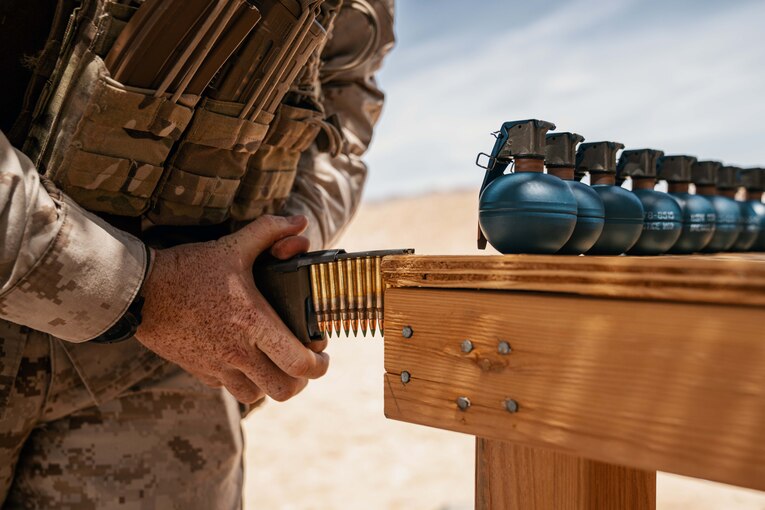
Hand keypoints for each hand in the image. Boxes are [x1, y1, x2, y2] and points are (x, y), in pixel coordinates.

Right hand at [135, 215, 328, 402]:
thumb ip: (269, 231)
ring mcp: (217, 365)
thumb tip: (300, 220)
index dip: (318, 366)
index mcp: (253, 322)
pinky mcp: (199, 370)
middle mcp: (238, 350)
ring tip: (275, 367)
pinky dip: (244, 383)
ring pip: (256, 396)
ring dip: (270, 385)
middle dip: (299, 381)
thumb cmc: (189, 269)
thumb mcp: (233, 246)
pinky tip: (245, 363)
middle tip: (301, 366)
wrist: (140, 291)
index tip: (322, 356)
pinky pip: (229, 390)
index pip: (298, 362)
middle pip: (283, 389)